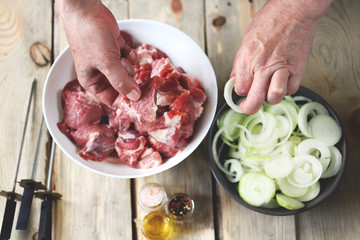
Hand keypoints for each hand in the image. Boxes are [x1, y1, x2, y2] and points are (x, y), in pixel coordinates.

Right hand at [56, 0, 140, 104]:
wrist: (87, 11)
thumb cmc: (90, 37)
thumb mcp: (107, 63)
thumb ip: (121, 82)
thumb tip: (134, 97)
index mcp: (92, 82)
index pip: (112, 99)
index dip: (125, 99)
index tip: (138, 97)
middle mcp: (100, 74)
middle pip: (122, 86)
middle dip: (128, 79)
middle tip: (126, 69)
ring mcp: (109, 62)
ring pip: (128, 72)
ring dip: (128, 65)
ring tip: (120, 56)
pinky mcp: (116, 50)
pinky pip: (129, 59)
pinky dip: (129, 54)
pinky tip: (123, 46)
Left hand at [231, 0, 331, 114]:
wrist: (294, 11)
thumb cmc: (270, 21)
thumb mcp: (246, 41)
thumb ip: (240, 63)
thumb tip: (235, 79)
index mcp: (247, 59)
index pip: (240, 89)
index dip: (240, 91)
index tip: (243, 89)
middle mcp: (263, 66)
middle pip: (254, 100)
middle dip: (249, 107)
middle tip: (249, 106)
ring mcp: (281, 69)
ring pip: (273, 98)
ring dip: (269, 99)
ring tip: (267, 92)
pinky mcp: (297, 69)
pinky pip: (290, 90)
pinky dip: (285, 90)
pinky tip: (281, 81)